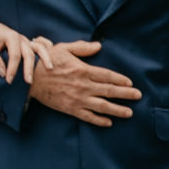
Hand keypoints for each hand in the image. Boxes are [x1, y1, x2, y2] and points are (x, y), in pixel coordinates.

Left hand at [0, 18, 46, 84]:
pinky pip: (42, 46)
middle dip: (29, 68)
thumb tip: (3, 73)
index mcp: (12, 37)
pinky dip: (48, 52)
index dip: (12, 69)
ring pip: (39, 48)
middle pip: (28, 54)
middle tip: (28, 82)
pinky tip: (49, 62)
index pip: (14, 55)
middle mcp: (22, 39)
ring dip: (45, 58)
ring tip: (49, 69)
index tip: (8, 80)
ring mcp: (27, 41)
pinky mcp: (29, 44)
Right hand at [25, 38, 139, 128]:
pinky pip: (87, 116)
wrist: (29, 80)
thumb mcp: (63, 49)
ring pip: (102, 106)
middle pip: (109, 91)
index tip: (131, 83)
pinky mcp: (70, 109)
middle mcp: (83, 86)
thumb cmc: (46, 62)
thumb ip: (82, 47)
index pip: (107, 75)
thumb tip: (98, 46)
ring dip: (117, 110)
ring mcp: (77, 99)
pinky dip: (99, 121)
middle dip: (126, 94)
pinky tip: (108, 123)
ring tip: (129, 113)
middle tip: (138, 96)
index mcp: (83, 70)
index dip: (121, 79)